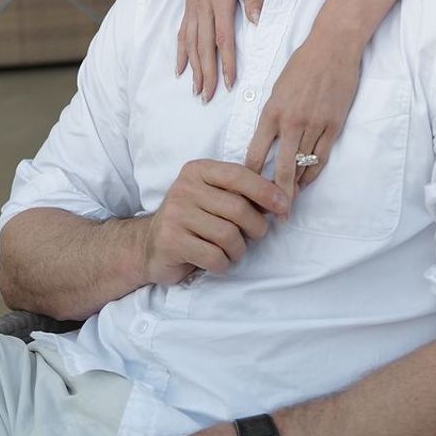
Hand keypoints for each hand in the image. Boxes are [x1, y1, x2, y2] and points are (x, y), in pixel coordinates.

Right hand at [144, 159, 288, 284]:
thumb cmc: (194, 219)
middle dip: (256, 228)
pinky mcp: (172, 241)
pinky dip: (223, 264)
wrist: (150, 244)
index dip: (266, 191)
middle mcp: (185, 188)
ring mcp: (176, 215)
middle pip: (238, 209)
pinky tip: (217, 261)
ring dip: (238, 250)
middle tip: (255, 236)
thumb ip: (244, 193)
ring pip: (228, 236)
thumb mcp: (215, 197)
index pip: (239, 175)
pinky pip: (214, 257)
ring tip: (232, 250)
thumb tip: (286, 196)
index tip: (284, 207)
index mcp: (198, 170)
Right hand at [177, 0, 263, 99]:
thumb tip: (257, 22)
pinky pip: (182, 31)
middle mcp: (202, 4)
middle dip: (205, 73)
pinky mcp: (190, 1)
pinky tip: (179, 67)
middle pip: (203, 46)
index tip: (228, 83)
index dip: (226, 62)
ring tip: (195, 89)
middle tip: (207, 97)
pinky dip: (180, 51)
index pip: (223, 38)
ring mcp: (193, 3)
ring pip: (191, 42)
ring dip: (193, 67)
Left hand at [245, 32, 361, 201]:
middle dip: (275, 195)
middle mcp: (291, 122)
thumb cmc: (302, 63)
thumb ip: (272, 115)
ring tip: (288, 203)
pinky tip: (306, 182)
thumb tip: (267, 140)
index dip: (250, 177)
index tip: (246, 191)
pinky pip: (321, 157)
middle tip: (271, 215)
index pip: (256, 153)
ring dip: (295, 186)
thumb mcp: (277, 88)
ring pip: (302, 166)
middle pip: (281, 169)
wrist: (333, 47)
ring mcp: (314, 125)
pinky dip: (312, 173)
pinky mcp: (333, 126)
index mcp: (272, 111)